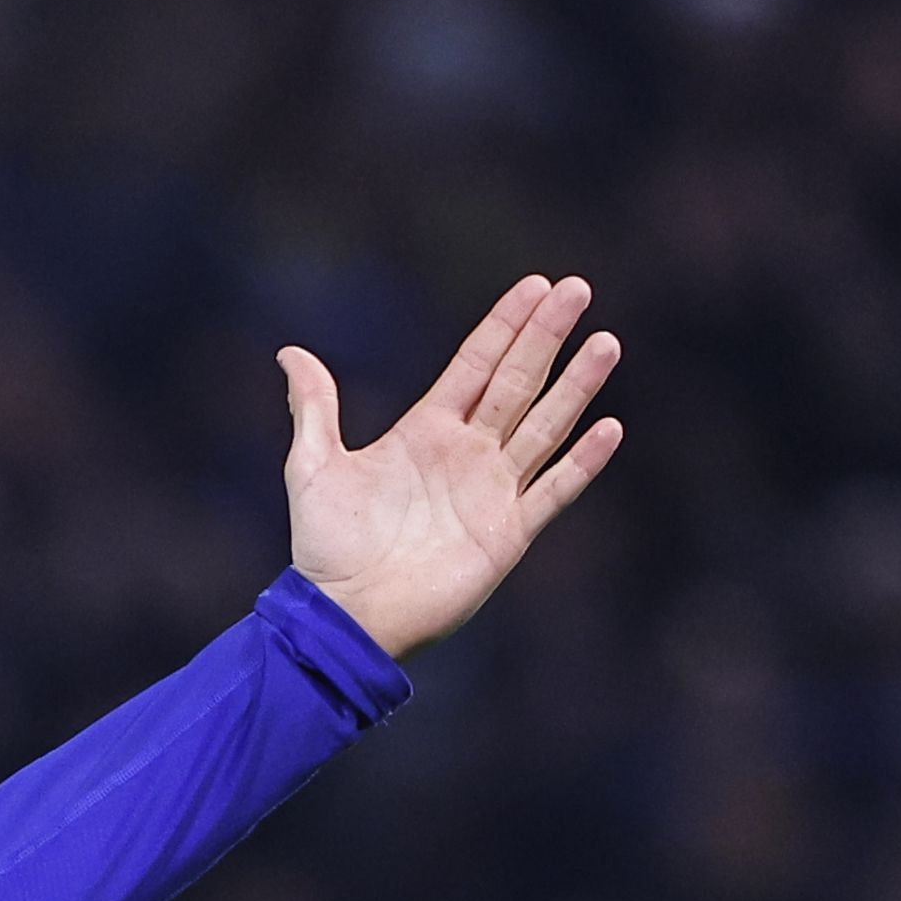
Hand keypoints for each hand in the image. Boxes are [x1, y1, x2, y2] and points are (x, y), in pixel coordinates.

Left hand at [280, 273, 622, 656]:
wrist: (347, 615)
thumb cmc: (326, 548)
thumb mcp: (312, 467)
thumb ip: (314, 409)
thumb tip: (290, 353)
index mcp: (426, 430)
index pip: (476, 364)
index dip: (505, 324)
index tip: (536, 285)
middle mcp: (467, 453)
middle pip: (517, 381)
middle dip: (547, 335)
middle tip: (578, 289)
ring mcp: (492, 492)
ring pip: (544, 426)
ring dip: (575, 386)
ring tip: (606, 343)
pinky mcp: (507, 534)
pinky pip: (554, 491)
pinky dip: (582, 463)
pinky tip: (609, 428)